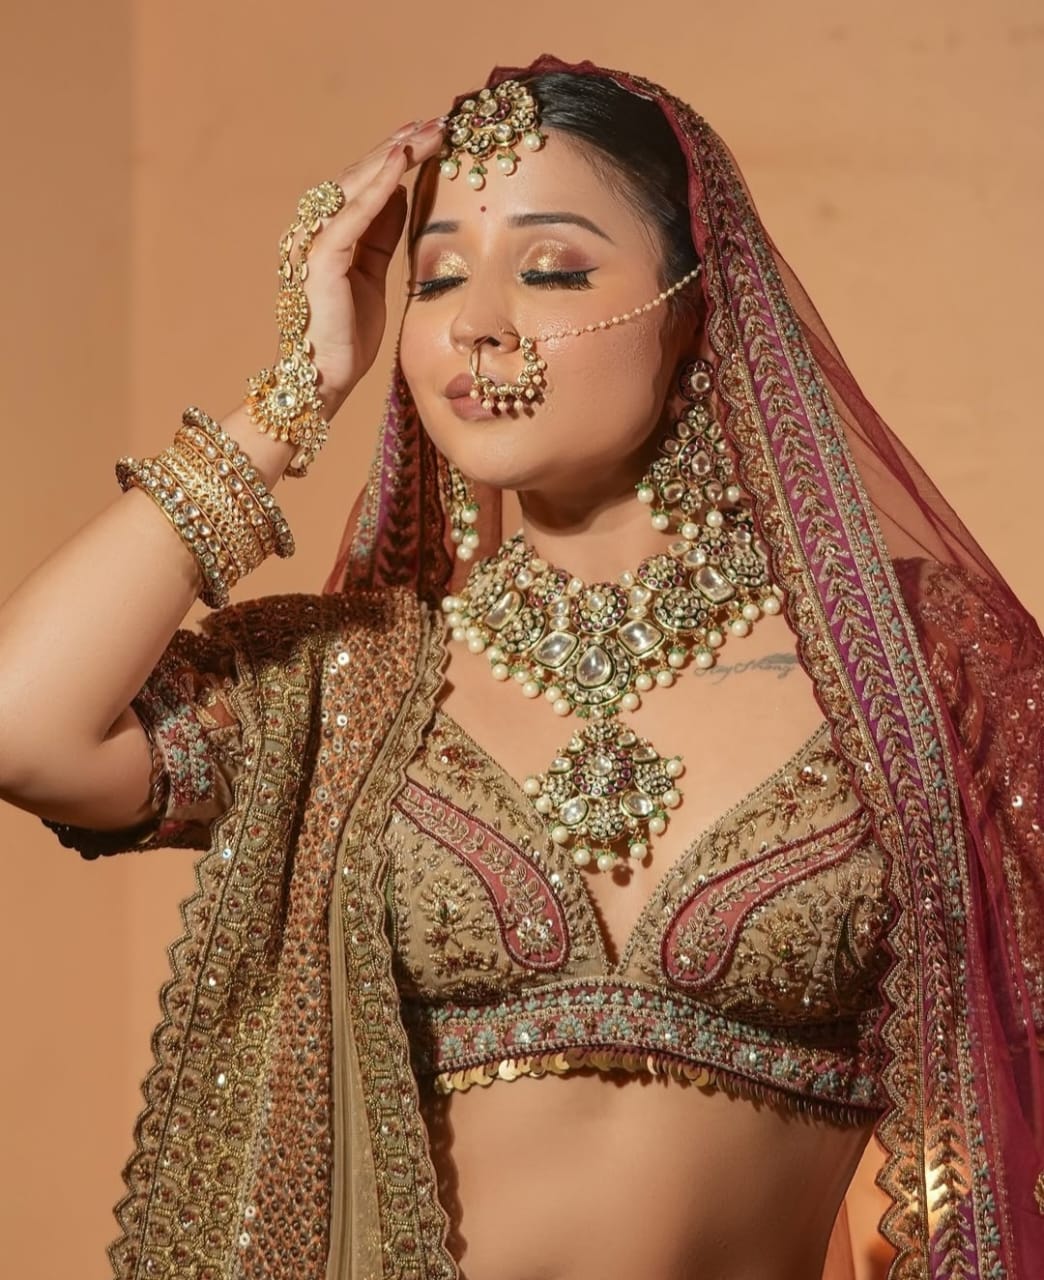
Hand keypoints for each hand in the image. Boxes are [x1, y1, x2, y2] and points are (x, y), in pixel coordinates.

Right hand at [293, 118, 445, 411]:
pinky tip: (400, 162)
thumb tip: (402, 197)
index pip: (367, 185)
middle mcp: (317, 230)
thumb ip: (382, 237)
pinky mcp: (320, 259)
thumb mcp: (374, 277)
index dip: (397, 157)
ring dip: (391, 155)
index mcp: (332, 235)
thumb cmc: (348, 336)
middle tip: (436, 122)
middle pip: (361, 176)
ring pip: (355, 185)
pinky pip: (351, 214)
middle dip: (399, 146)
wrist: (326, 379)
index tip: (430, 135)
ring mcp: (314, 242)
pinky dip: (376, 186)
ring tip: (425, 132)